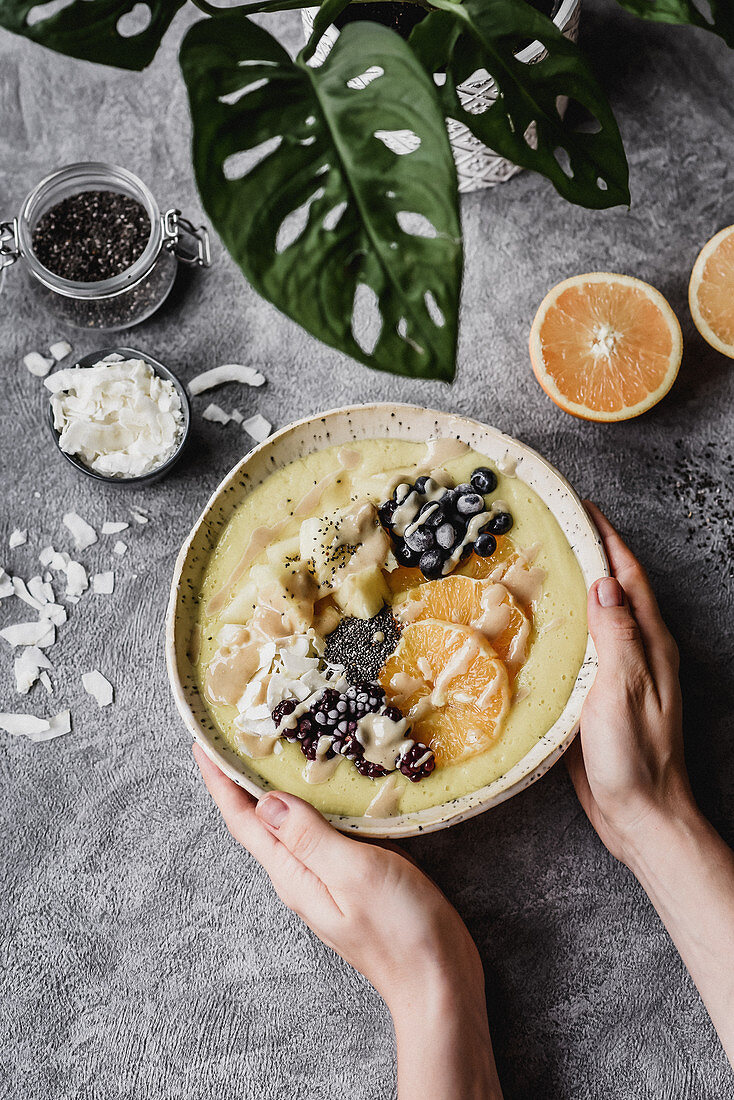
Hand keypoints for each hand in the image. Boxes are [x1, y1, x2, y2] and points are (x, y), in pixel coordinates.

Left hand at [193, 745, 502, 1099]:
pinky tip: (327, 784)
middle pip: (258, 820)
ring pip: (289, 823)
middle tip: (237, 732)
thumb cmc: (399, 931)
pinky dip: (314, 801)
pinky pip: (320, 830)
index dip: (220, 781)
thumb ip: (310, 837)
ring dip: (276, 786)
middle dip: (241, 777)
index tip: (202, 743)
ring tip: (273, 747)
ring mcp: (325, 878)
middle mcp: (300, 875)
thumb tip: (267, 801)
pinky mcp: (352, 876)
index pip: (243, 820)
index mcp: (293, 874)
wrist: (437, 982)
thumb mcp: (354, 874)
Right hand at [566, 501, 694, 865]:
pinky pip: (580, 648)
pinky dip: (561, 626)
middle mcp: (638, 652)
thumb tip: (603, 582)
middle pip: (614, 589)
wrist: (639, 815)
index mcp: (651, 644)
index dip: (607, 539)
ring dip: (573, 587)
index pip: (629, 576)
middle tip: (552, 529)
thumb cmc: (636, 756)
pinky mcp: (598, 696)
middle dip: (589, 553)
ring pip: (596, 616)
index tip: (581, 508)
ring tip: (538, 565)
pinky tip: (535, 626)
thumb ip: (617, 633)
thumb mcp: (626, 687)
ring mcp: (619, 674)